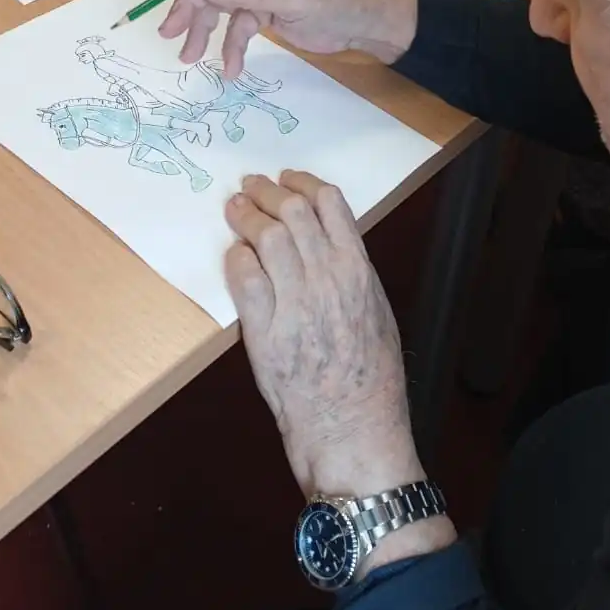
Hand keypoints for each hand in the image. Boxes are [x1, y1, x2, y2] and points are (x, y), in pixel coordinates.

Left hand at [226, 171, 422, 496]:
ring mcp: (295, 306)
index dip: (303, 182)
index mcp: (358, 271)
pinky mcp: (265, 334)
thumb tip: (325, 243)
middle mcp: (327, 280)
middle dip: (267, 192)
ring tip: (235, 210)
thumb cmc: (371, 379)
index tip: (287, 178)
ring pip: (266, 238)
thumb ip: (352, 273)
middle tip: (252, 187)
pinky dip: (236, 259)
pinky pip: (244, 280)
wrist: (353, 431)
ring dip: (246, 216)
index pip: (329, 204)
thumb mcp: (376, 312)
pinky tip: (233, 255)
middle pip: (292, 212)